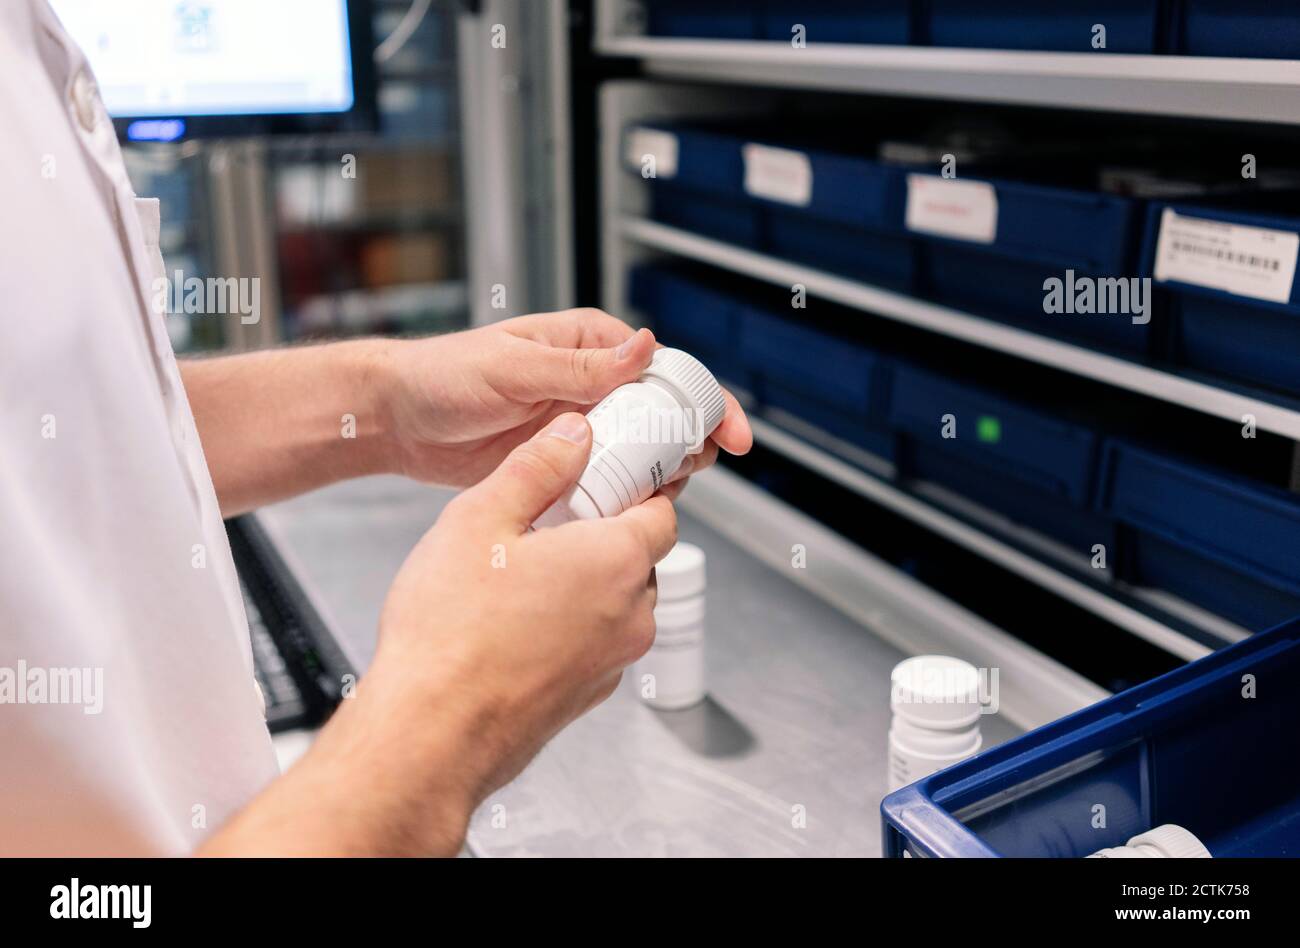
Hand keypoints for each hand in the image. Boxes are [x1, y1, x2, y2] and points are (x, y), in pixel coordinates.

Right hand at [369, 413, 676, 839]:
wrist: (429, 734)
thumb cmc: (450, 633)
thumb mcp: (480, 519)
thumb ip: (537, 467)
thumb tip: (573, 434)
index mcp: (616, 561)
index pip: (663, 508)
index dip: (638, 484)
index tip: (607, 472)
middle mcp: (630, 615)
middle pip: (640, 555)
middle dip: (603, 532)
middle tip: (547, 520)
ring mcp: (611, 662)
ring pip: (617, 601)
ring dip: (585, 581)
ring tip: (520, 573)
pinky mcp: (586, 696)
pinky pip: (594, 642)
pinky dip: (570, 624)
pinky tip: (514, 620)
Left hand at [377, 308, 752, 491]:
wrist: (399, 419)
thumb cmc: (445, 375)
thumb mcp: (513, 368)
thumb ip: (578, 367)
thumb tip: (643, 347)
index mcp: (590, 346)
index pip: (665, 369)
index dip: (705, 400)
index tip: (728, 433)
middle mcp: (593, 384)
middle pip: (664, 415)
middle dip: (689, 443)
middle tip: (691, 470)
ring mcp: (580, 427)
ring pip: (641, 452)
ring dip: (657, 473)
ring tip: (658, 493)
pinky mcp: (562, 462)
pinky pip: (607, 480)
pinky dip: (623, 495)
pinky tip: (624, 511)